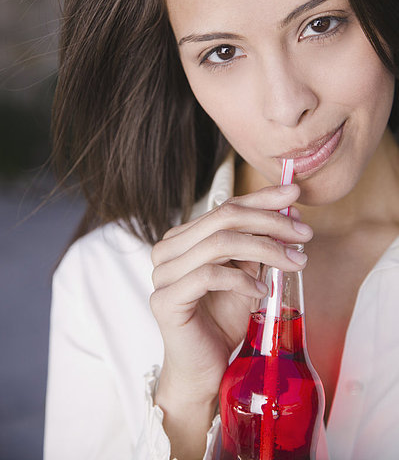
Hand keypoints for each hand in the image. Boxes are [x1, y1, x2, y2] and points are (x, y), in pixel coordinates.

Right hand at [151, 183, 312, 406]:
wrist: (205, 369)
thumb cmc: (224, 320)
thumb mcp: (247, 274)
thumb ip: (258, 245)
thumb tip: (291, 214)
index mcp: (183, 237)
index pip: (225, 207)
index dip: (262, 198)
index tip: (295, 194)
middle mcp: (168, 249)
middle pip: (224, 219)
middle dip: (270, 222)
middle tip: (304, 234)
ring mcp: (162, 273)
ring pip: (220, 242)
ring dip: (264, 249)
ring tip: (293, 263)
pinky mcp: (165, 299)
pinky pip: (209, 275)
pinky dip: (241, 279)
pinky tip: (261, 291)